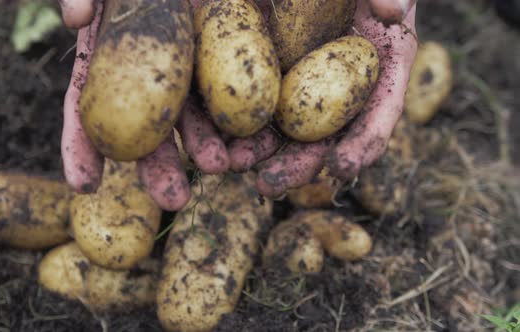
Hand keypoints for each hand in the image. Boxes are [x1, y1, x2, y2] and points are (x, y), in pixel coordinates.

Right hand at [57, 0, 229, 210]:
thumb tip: (76, 20)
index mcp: (108, 62)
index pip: (87, 109)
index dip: (82, 148)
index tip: (85, 186)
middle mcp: (146, 78)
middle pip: (148, 131)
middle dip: (160, 169)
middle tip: (175, 199)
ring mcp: (186, 72)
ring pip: (194, 118)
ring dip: (206, 147)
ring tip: (222, 166)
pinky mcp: (222, 63)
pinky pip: (231, 95)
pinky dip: (241, 120)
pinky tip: (253, 140)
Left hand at [228, 0, 417, 196]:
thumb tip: (392, 10)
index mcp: (380, 70)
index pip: (379, 115)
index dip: (363, 144)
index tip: (342, 167)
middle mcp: (341, 89)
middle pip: (324, 137)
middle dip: (297, 165)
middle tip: (272, 183)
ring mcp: (304, 85)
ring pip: (285, 128)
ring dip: (259, 152)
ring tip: (234, 165)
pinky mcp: (270, 75)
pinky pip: (253, 102)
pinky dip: (236, 123)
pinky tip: (216, 136)